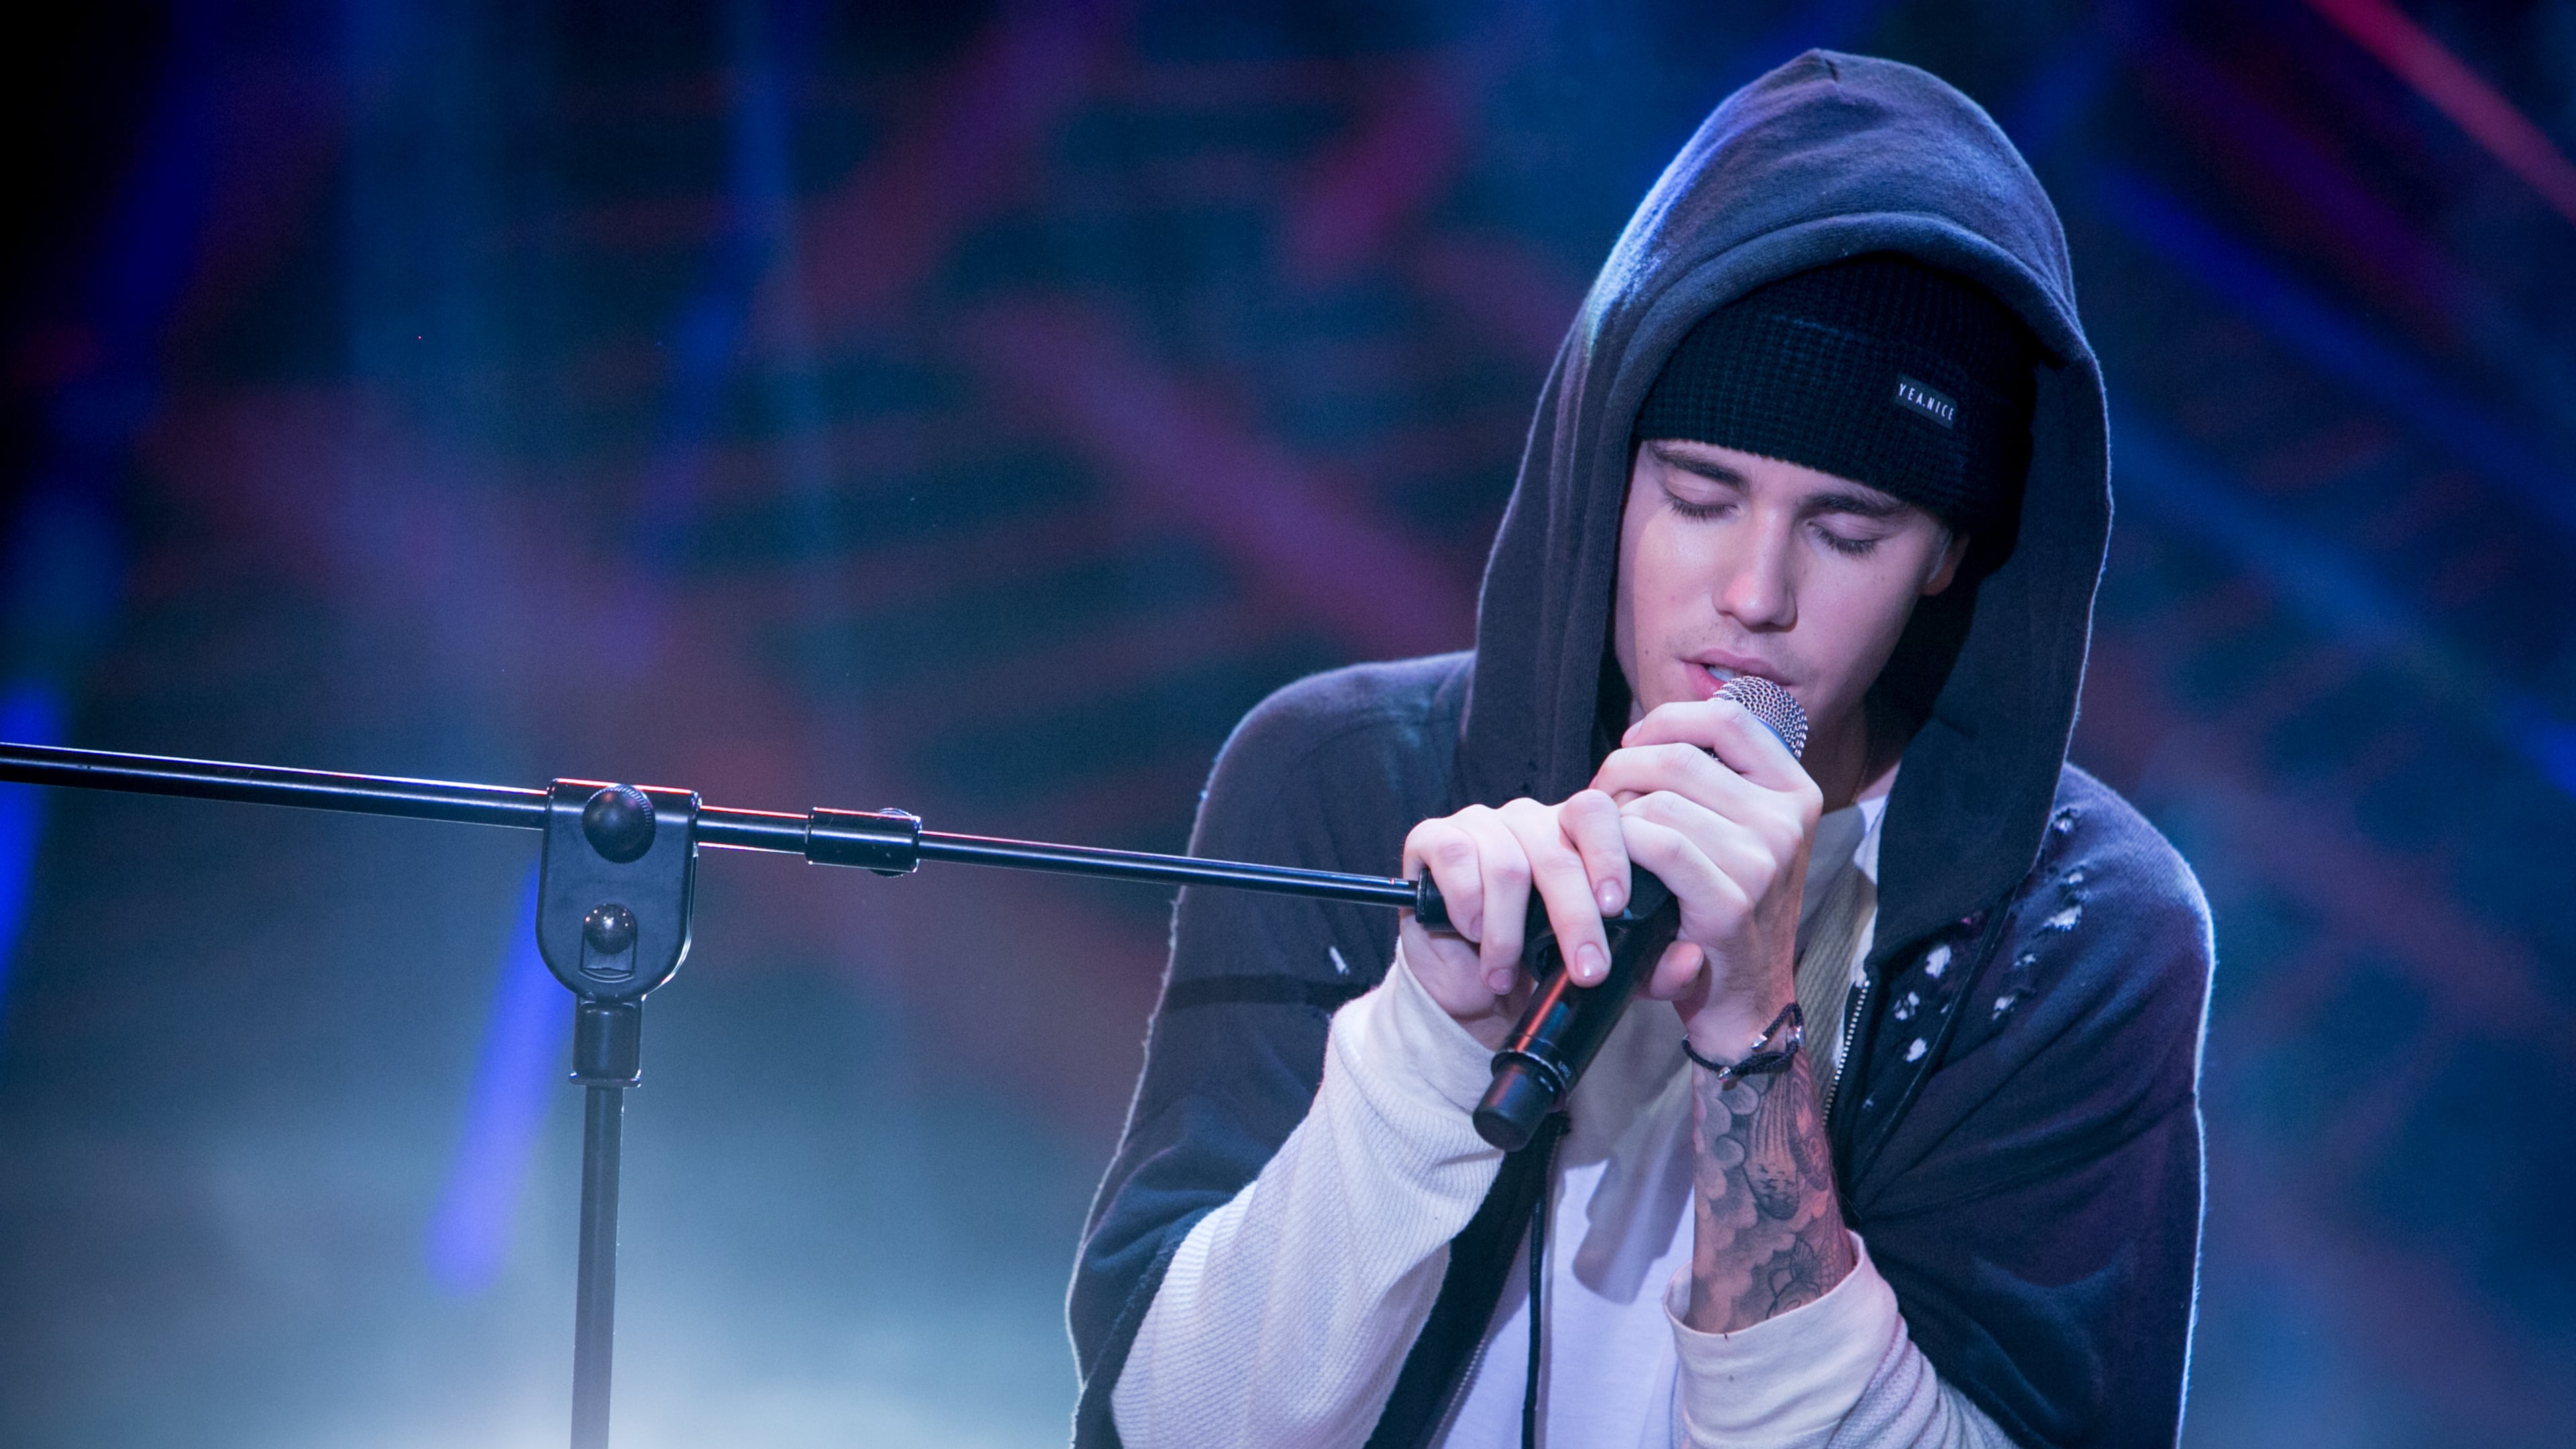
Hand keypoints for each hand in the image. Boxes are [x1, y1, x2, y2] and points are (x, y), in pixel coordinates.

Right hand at [1399, 791, 1628, 1048]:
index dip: (1610, 854)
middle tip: (1584, 970)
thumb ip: (1650, 969)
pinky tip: (1472, 933)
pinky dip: (1467, 905)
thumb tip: (1691, 958)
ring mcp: (1481, 825)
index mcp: (1576, 837)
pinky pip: (1457, 858)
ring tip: (1506, 972)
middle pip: (1556, 848)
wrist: (1467, 990)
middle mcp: (1530, 821)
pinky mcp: (1433, 838)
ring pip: (1506, 862)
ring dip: (1509, 930)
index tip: (1617, 906)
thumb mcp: (1605, 973)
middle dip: (1573, 916)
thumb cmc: (1540, 967)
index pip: (1599, 814)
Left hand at [1591, 697, 1821, 1057]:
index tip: (1633, 745)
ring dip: (1614, 818)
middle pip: (1679, 758)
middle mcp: (1787, 819)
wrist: (1741, 1001)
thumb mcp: (1738, 835)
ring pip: (1660, 802)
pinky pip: (1657, 844)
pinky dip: (1620, 851)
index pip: (1728, 718)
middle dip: (1622, 773)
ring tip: (1606, 846)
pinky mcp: (1732, 899)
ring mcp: (1764, 859)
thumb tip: (1649, 732)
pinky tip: (1611, 876)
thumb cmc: (1721, 910)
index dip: (1668, 721)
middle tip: (1600, 805)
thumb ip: (1713, 784)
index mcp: (1794, 792)